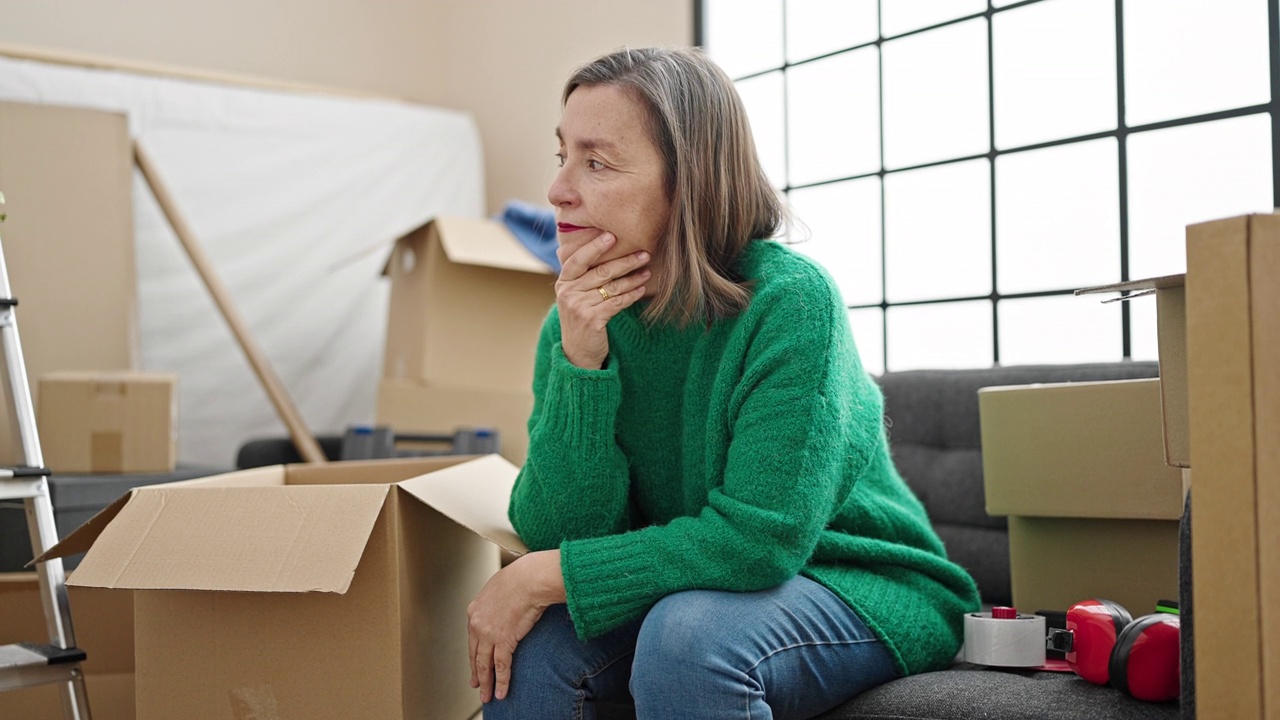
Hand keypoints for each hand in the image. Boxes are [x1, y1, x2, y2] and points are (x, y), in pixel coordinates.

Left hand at [468, 550, 566, 702]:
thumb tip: (501, 606)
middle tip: (476, 684)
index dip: (474, 653)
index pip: (472, 638)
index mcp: (474, 610)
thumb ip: (494, 601)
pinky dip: (502, 681)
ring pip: (484, 665)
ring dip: (486, 683)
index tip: (476, 663)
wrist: (529, 578)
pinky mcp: (504, 640)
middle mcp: (477, 624)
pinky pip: (501, 666)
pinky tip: (502, 692)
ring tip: (487, 696)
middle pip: (475, 654)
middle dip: (476, 672)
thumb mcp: (498, 587)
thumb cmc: (520, 577)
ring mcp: (489, 634)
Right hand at [555, 232, 650, 368]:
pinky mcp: (592, 320)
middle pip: (600, 271)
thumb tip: (606, 249)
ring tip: (647, 271)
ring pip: (611, 286)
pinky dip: (631, 294)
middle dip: (625, 261)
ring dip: (633, 278)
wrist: (577, 352)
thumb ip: (584, 276)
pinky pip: (617, 302)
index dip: (594, 247)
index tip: (612, 236)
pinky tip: (641, 289)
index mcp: (563, 282)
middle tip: (644, 254)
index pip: (578, 259)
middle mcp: (568, 293)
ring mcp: (578, 307)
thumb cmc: (581, 318)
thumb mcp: (575, 296)